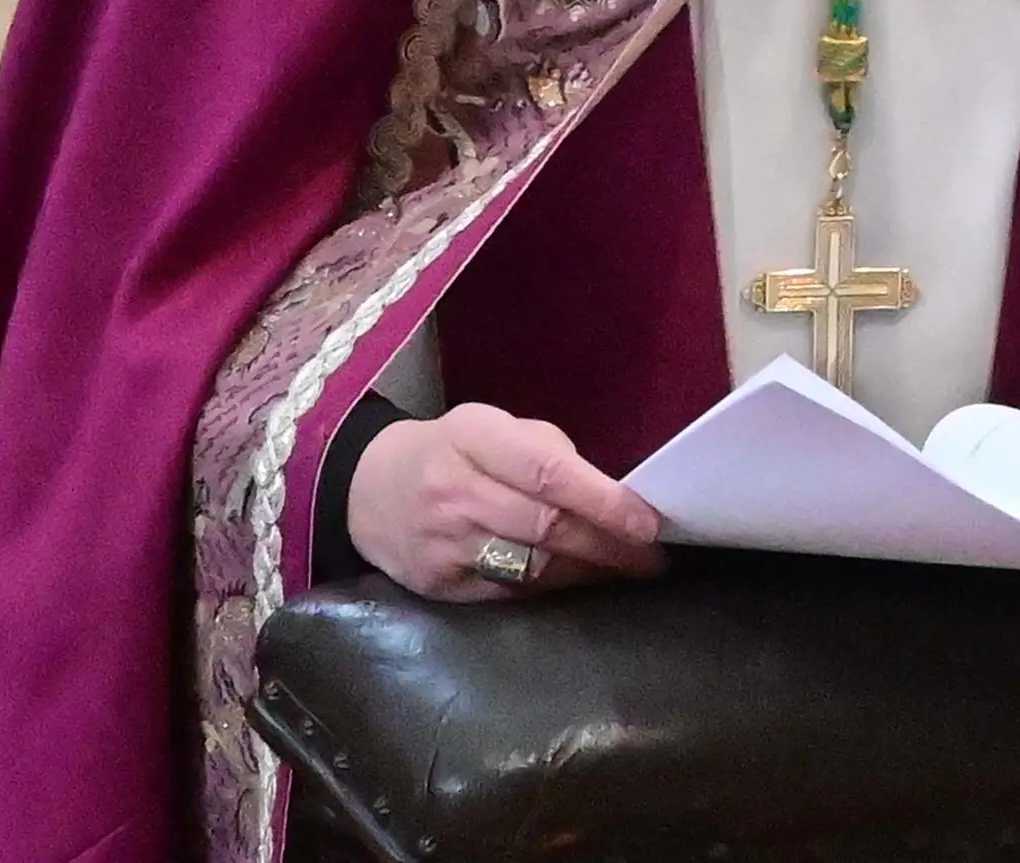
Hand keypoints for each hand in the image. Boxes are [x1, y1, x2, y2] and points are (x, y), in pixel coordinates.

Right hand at [344, 404, 668, 601]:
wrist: (367, 489)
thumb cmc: (449, 451)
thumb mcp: (489, 427)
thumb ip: (546, 452)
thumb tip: (611, 493)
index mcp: (473, 437)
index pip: (547, 472)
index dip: (602, 500)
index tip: (648, 522)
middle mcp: (455, 491)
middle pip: (546, 527)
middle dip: (608, 544)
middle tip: (651, 556)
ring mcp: (443, 544)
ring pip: (532, 566)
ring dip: (588, 571)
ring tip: (627, 569)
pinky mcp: (439, 586)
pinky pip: (509, 592)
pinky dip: (552, 587)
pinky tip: (580, 580)